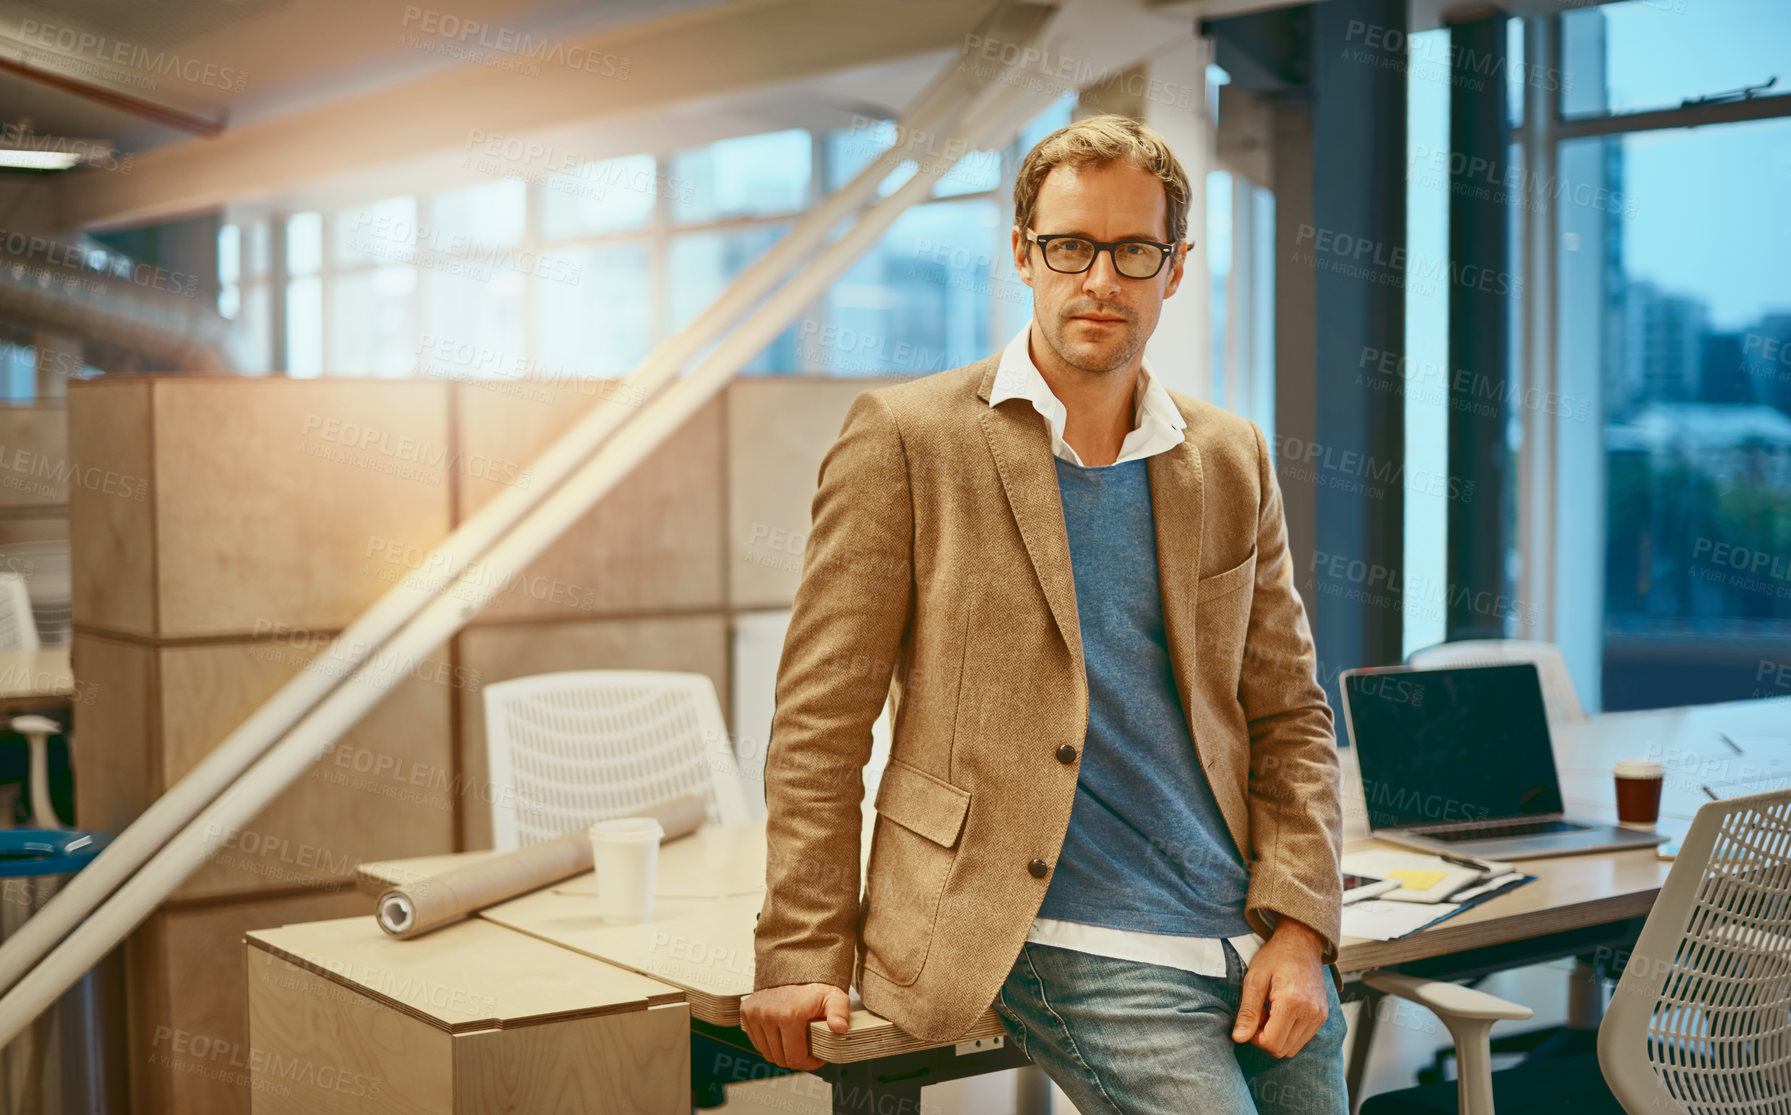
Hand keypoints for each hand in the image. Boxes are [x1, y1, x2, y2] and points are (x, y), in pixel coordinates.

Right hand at [741, 982, 851, 1069]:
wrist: (793, 969)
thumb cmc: (814, 987)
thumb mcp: (833, 998)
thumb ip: (839, 1013)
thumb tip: (840, 1028)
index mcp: (788, 1015)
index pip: (795, 1058)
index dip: (809, 1063)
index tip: (817, 1058)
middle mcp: (767, 1015)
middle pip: (780, 1058)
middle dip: (797, 1059)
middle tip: (808, 1050)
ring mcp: (754, 1014)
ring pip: (768, 1053)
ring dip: (782, 1052)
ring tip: (796, 1043)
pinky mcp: (746, 1013)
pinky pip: (757, 1043)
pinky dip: (770, 1044)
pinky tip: (782, 1036)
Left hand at [1231, 917, 1329, 1058]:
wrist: (1301, 943)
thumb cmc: (1275, 957)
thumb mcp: (1254, 979)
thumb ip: (1247, 1011)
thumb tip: (1239, 1038)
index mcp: (1292, 1003)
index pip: (1271, 1043)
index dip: (1255, 1037)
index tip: (1252, 1018)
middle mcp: (1310, 1013)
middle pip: (1282, 1050)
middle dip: (1266, 1037)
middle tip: (1260, 1013)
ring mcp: (1319, 1016)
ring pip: (1293, 1048)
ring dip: (1278, 1036)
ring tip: (1271, 1011)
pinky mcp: (1322, 1016)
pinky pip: (1302, 1039)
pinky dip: (1289, 1033)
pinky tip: (1282, 1012)